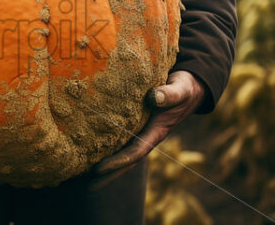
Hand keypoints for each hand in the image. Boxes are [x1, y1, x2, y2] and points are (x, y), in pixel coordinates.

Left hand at [89, 70, 204, 189]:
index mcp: (157, 131)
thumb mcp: (180, 89)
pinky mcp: (136, 124)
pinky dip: (107, 147)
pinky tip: (90, 150)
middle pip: (127, 161)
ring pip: (122, 152)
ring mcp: (142, 132)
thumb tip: (153, 97)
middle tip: (88, 186)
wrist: (190, 86)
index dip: (117, 162)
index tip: (98, 169)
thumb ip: (169, 94)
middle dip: (109, 174)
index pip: (135, 152)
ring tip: (84, 174)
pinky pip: (120, 139)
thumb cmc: (184, 88)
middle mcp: (148, 136)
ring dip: (106, 165)